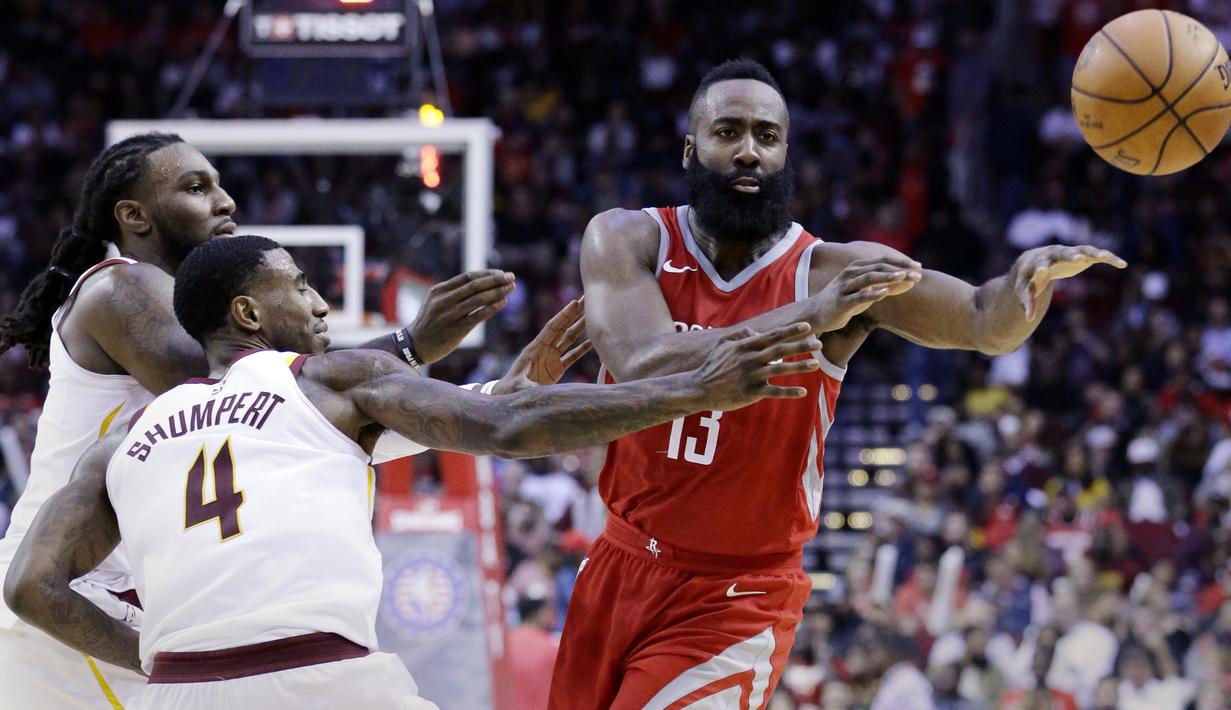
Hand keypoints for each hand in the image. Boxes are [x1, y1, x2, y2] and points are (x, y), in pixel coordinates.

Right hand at [409, 270, 515, 363]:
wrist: (414, 345)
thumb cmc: (429, 323)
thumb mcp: (435, 302)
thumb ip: (453, 293)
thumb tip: (479, 284)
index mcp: (439, 290)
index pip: (467, 277)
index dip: (487, 274)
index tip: (501, 273)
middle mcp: (444, 300)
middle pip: (475, 286)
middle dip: (496, 280)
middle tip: (511, 277)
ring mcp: (449, 315)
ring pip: (478, 299)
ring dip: (497, 292)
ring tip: (511, 288)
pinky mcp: (455, 330)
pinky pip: (477, 316)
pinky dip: (492, 308)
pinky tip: (503, 303)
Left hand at [490, 298, 591, 394]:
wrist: (507, 396)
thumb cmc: (509, 390)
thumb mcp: (517, 386)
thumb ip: (527, 386)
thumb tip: (537, 388)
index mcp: (534, 349)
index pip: (552, 328)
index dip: (563, 315)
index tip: (574, 303)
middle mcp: (544, 349)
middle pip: (562, 328)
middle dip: (574, 313)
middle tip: (587, 299)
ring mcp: (551, 358)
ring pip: (569, 338)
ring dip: (580, 327)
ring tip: (594, 315)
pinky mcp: (556, 369)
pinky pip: (572, 356)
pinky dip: (583, 348)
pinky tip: (593, 341)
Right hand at [690, 323, 821, 409]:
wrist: (700, 388)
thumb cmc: (712, 366)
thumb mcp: (722, 346)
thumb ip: (739, 336)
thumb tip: (755, 332)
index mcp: (745, 346)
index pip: (772, 335)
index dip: (790, 330)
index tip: (807, 326)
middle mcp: (751, 359)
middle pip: (780, 350)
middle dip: (801, 345)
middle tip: (819, 343)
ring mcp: (752, 376)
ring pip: (780, 369)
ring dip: (800, 366)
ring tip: (816, 364)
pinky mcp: (751, 393)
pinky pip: (774, 391)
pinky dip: (789, 391)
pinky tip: (803, 392)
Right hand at [811, 256, 921, 331]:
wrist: (817, 314)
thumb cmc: (844, 301)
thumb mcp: (864, 290)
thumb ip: (883, 284)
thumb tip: (908, 281)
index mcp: (857, 268)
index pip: (882, 260)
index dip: (901, 261)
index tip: (918, 266)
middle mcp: (850, 274)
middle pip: (878, 267)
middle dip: (899, 269)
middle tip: (918, 273)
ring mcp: (845, 287)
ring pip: (868, 278)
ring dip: (887, 277)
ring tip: (903, 276)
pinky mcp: (841, 302)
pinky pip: (858, 296)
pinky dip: (872, 293)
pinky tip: (884, 292)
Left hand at [1014, 245, 1125, 320]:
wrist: (1036, 260)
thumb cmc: (1030, 277)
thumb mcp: (1025, 290)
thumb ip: (1027, 303)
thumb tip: (1029, 320)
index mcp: (1038, 262)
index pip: (1038, 266)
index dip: (1040, 270)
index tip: (1041, 272)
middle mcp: (1054, 254)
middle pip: (1062, 253)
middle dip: (1070, 256)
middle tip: (1078, 258)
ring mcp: (1069, 253)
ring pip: (1083, 250)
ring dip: (1094, 253)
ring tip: (1105, 257)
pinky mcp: (1082, 255)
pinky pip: (1097, 255)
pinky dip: (1109, 258)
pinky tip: (1123, 264)